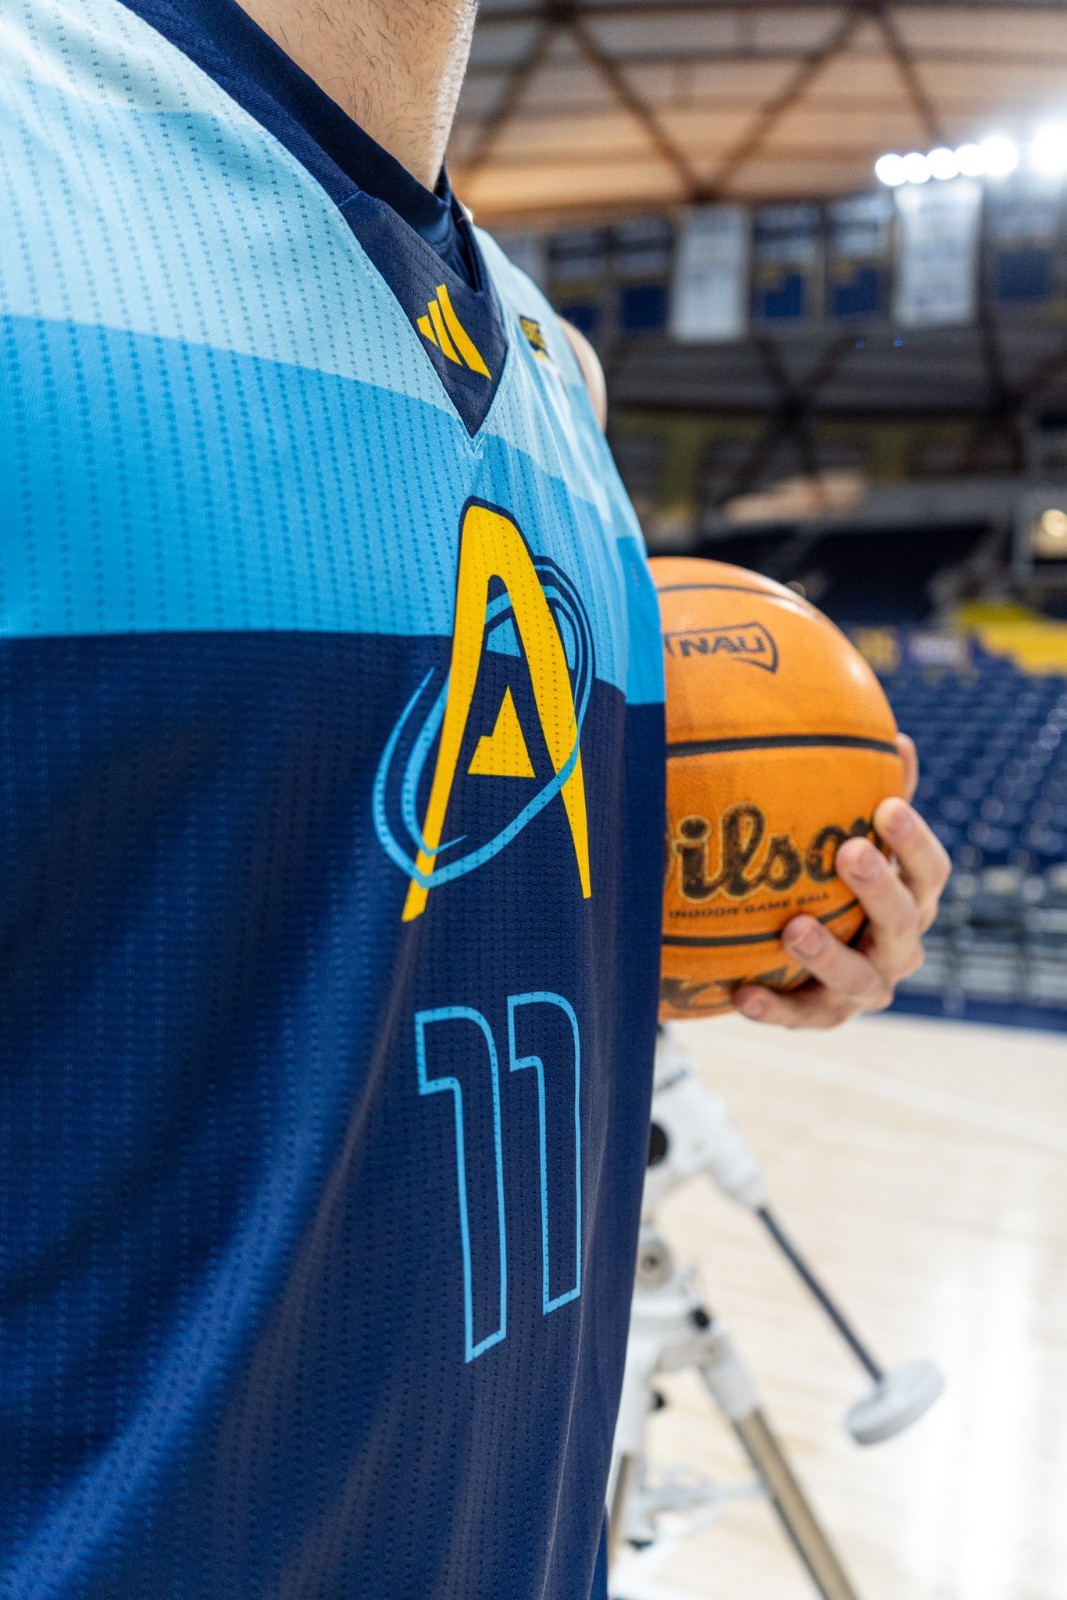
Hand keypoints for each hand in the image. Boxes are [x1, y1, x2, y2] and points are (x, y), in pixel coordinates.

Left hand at [733, 734, 950, 1029]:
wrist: (810, 952)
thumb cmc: (837, 879)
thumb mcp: (853, 835)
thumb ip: (870, 792)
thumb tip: (891, 735)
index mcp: (913, 898)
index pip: (931, 871)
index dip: (914, 841)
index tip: (888, 806)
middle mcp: (899, 946)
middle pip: (902, 922)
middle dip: (879, 889)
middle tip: (850, 852)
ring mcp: (865, 987)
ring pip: (860, 980)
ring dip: (829, 954)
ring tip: (793, 928)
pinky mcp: (825, 1015)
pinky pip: (803, 1016)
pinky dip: (775, 1008)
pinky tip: (740, 993)